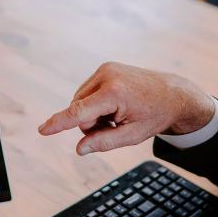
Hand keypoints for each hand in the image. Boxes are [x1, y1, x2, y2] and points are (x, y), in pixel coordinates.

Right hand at [38, 62, 213, 154]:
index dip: (59, 123)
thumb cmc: (155, 115)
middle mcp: (107, 76)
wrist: (174, 93)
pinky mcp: (105, 67)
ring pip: (80, 102)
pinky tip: (115, 105)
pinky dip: (95, 104)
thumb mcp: (132, 135)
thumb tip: (80, 149)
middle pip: (79, 109)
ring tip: (117, 115)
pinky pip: (87, 93)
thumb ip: (103, 142)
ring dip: (92, 114)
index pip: (80, 112)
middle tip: (115, 126)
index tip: (43, 130)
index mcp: (115, 93)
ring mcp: (105, 69)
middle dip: (90, 123)